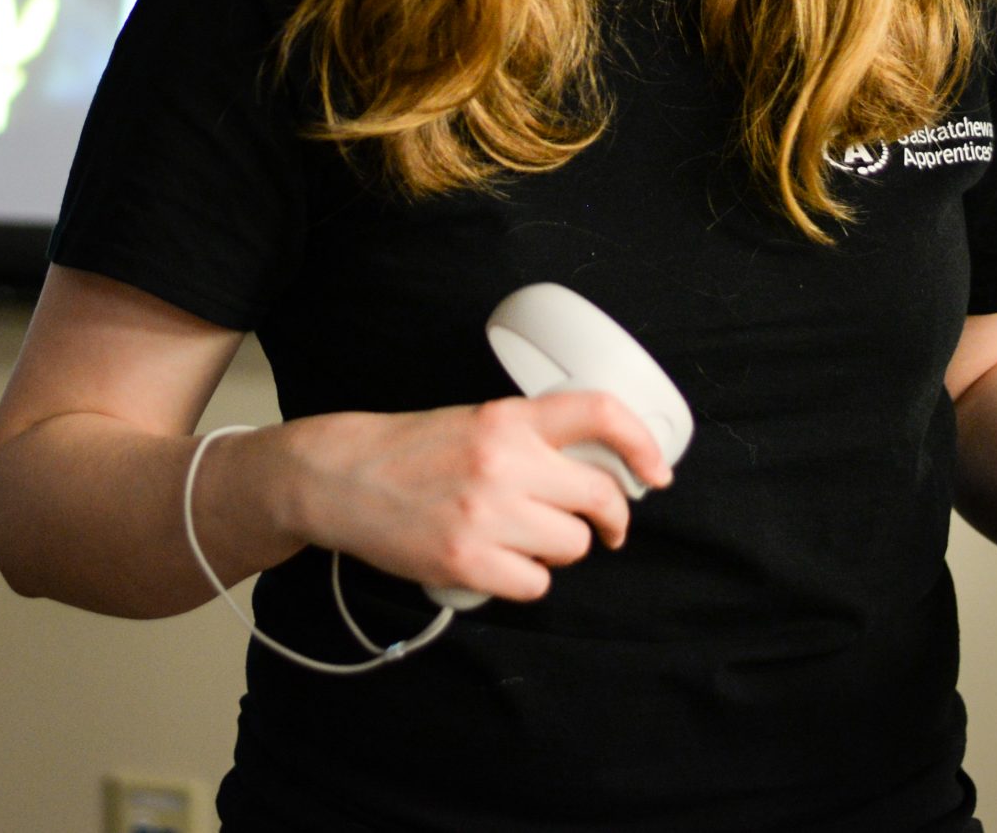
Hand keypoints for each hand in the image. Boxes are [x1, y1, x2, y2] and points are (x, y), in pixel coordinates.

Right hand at [278, 393, 672, 604]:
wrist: (339, 476)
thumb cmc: (408, 451)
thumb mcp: (474, 423)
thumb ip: (530, 440)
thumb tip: (598, 469)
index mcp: (506, 419)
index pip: (598, 413)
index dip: (642, 443)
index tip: (657, 472)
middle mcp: (503, 462)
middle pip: (599, 497)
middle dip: (608, 517)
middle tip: (600, 524)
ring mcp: (486, 515)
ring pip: (572, 546)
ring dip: (557, 547)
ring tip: (521, 537)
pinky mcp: (467, 562)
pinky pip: (535, 584)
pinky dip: (524, 579)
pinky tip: (497, 562)